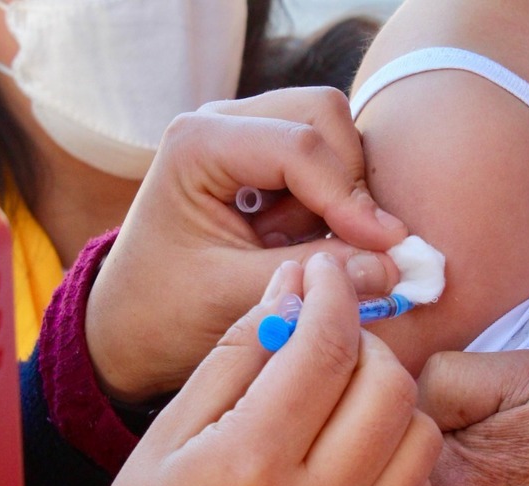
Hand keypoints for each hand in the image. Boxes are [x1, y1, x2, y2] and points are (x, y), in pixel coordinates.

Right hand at [72, 254, 439, 485]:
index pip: (325, 348)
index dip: (330, 292)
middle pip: (390, 385)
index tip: (323, 272)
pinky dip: (397, 453)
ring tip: (345, 396)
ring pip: (420, 435)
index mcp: (249, 464)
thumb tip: (293, 289)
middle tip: (330, 339)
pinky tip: (355, 449)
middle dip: (364, 342)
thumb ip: (238, 354)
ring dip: (390, 397)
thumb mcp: (169, 434)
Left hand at [87, 87, 410, 402]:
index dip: (351, 199)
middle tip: (341, 249)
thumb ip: (317, 277)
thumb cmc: (166, 316)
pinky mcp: (262, 156)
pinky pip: (324, 162)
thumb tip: (397, 267)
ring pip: (333, 136)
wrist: (130, 327)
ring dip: (336, 197)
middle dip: (347, 185)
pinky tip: (292, 243)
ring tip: (295, 250)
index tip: (390, 250)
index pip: (300, 147)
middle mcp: (221, 121)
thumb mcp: (239, 300)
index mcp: (197, 143)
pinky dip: (327, 204)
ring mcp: (244, 132)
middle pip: (323, 117)